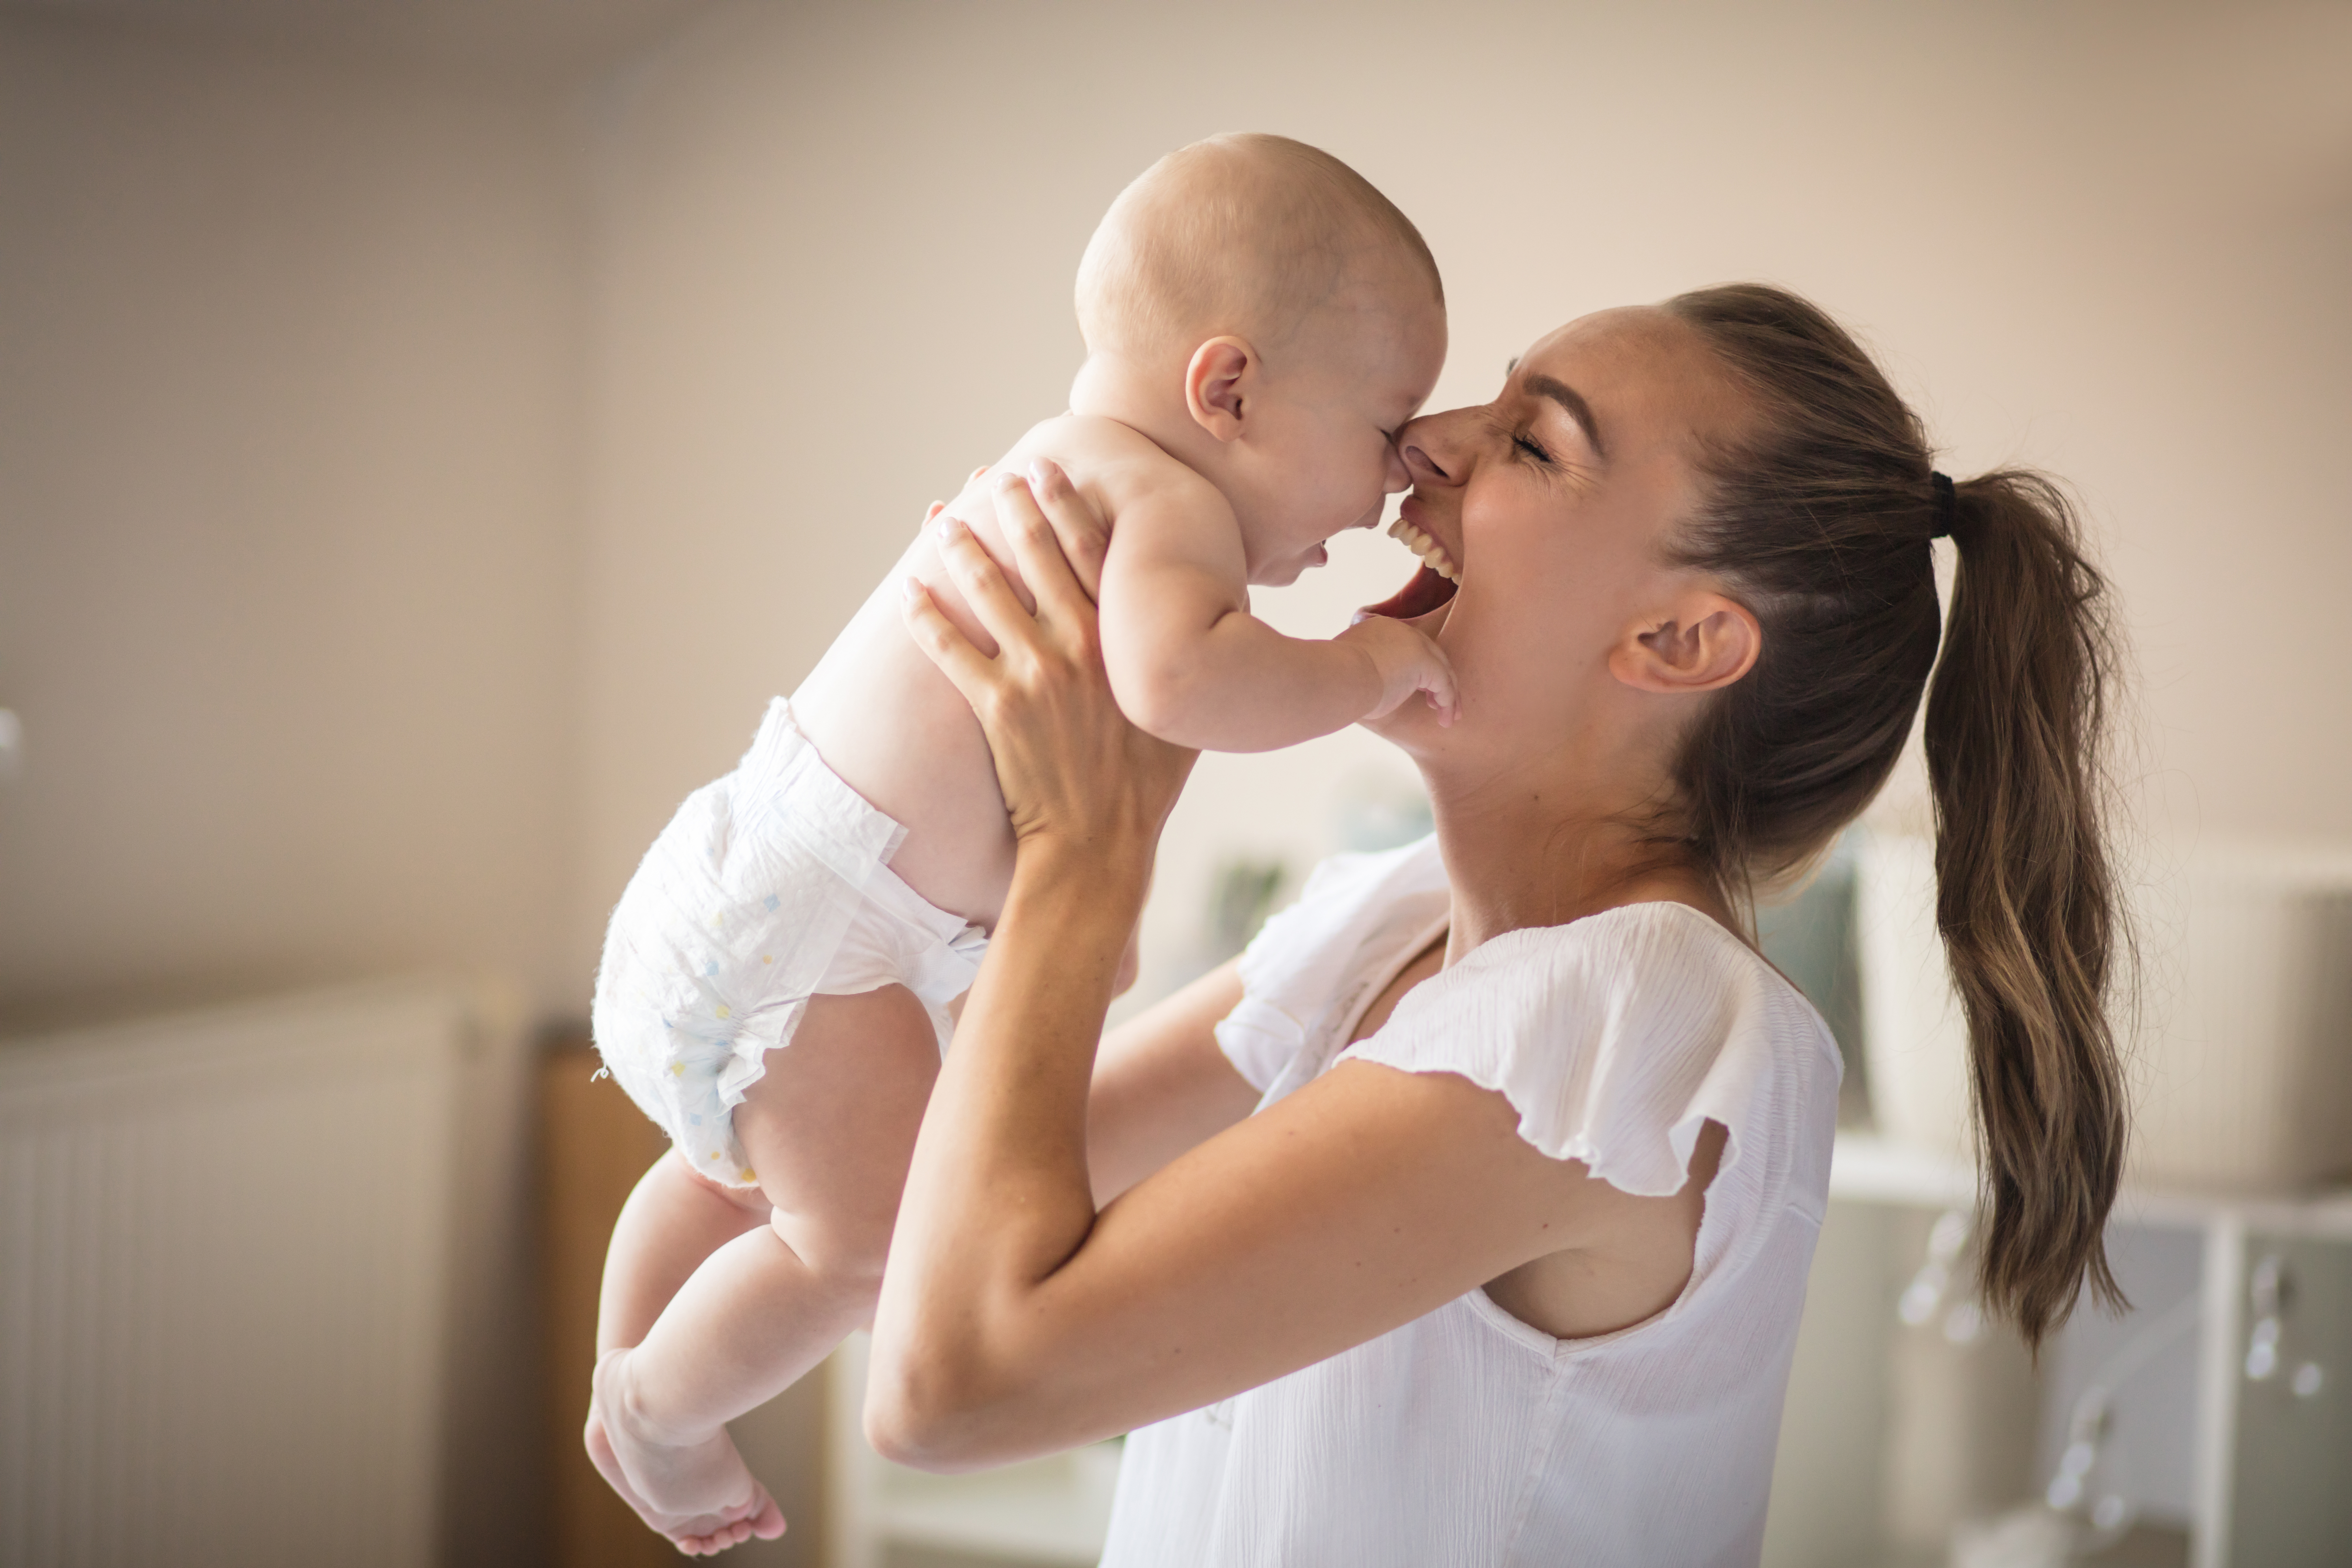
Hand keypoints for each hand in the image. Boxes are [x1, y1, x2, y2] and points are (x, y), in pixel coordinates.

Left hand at [900, 463, 1196, 864]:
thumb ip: (1184, 659)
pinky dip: (923, 616)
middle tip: (995, 477)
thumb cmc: (1147, 782)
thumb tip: (1211, 620)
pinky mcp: (995, 706)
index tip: (1048, 467)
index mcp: (1122, 639)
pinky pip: (948, 649)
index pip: (1091, 550)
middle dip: (1012, 507)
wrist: (1100, 841)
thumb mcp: (1180, 710)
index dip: (1066, 502)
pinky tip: (906, 589)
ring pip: (986, 590)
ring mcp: (1034, 673)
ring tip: (943, 520)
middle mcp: (1077, 645)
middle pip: (1036, 554)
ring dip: (961, 549)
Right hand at [1339, 613, 1458, 724]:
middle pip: (1430, 655)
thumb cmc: (1335, 680)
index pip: (1409, 647)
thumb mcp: (1349, 668)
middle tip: (1437, 704)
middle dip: (1438, 681)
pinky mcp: (1424, 661)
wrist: (1337, 677)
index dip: (1418, 671)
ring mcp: (1414, 644)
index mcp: (1381, 630)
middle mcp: (1401, 632)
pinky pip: (1444, 684)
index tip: (1421, 691)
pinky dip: (1448, 703)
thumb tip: (1364, 685)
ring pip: (1441, 669)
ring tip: (1449, 718)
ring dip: (1448, 695)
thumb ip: (1363, 669)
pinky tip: (1446, 719)